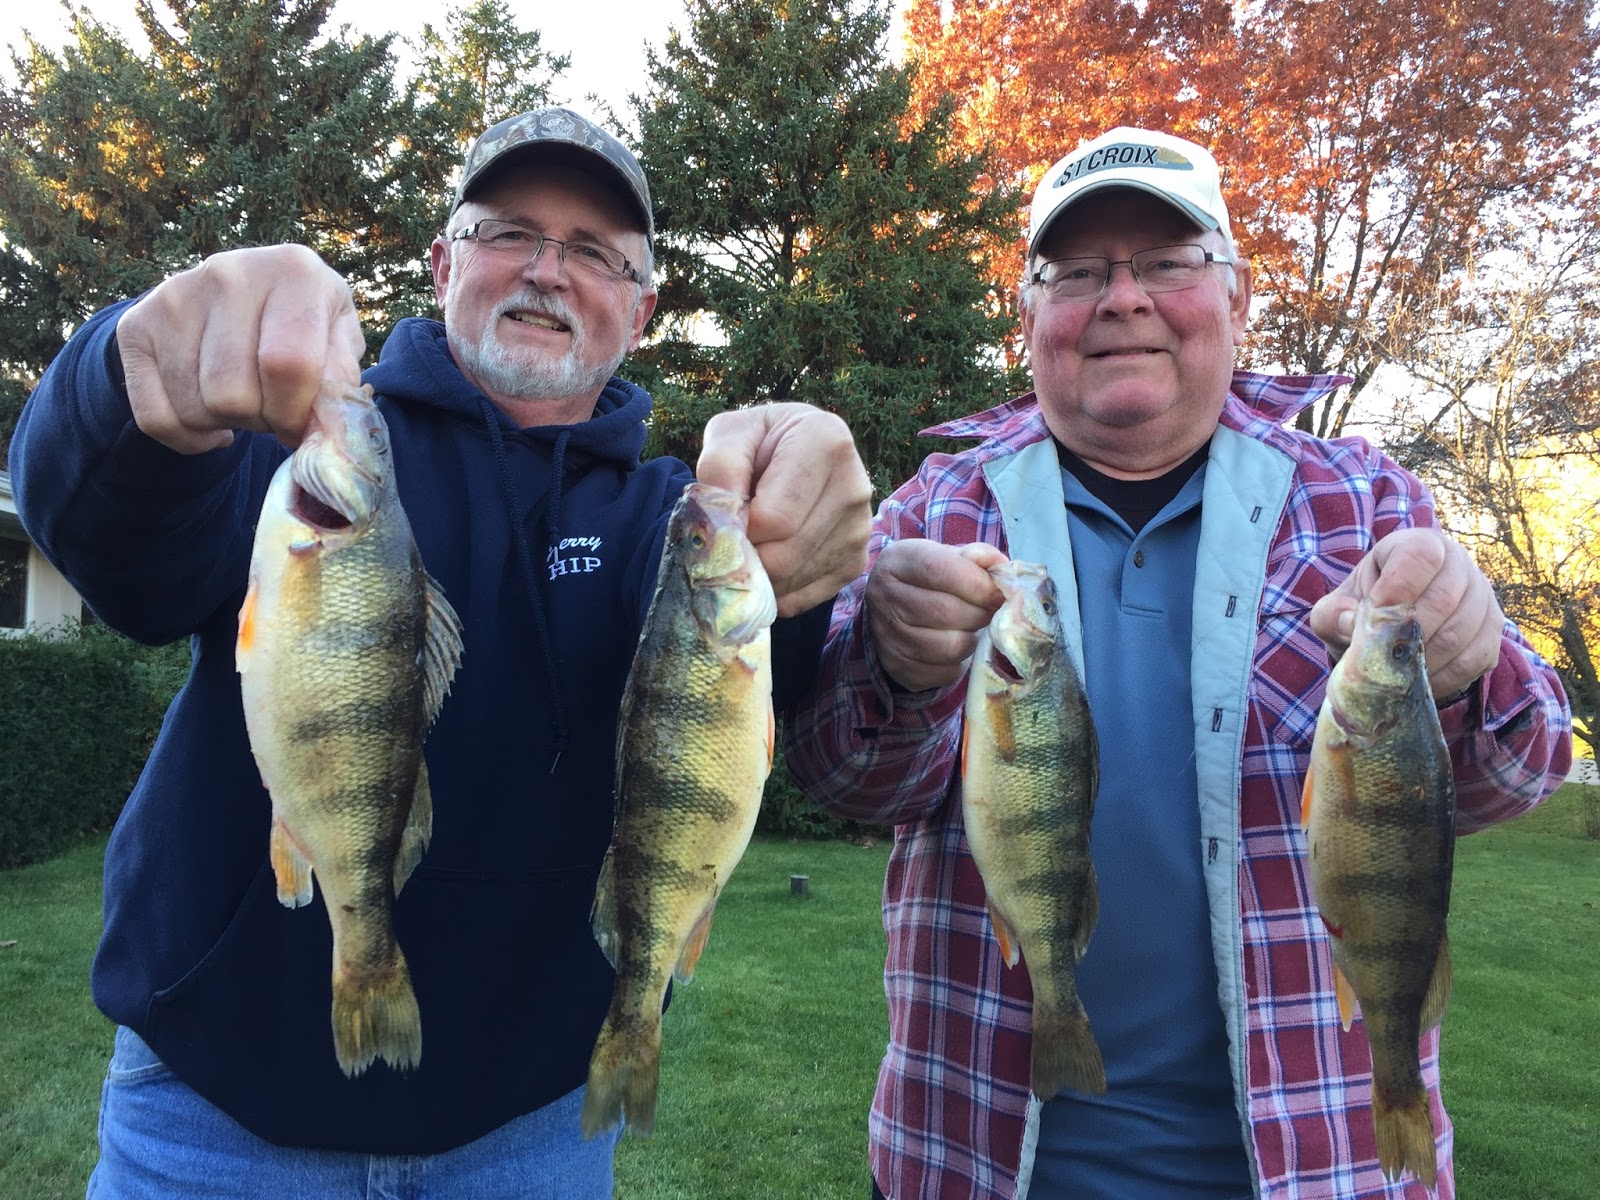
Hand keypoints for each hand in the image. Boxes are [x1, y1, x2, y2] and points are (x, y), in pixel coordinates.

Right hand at [116, 245, 365, 453]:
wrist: (248, 292)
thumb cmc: (306, 323)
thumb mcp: (339, 338)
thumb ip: (339, 379)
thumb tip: (323, 431)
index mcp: (293, 271)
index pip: (288, 365)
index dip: (297, 413)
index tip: (302, 423)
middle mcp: (228, 274)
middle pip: (232, 393)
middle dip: (261, 421)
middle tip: (273, 409)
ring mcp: (175, 296)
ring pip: (195, 408)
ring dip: (227, 425)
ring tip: (247, 402)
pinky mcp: (137, 326)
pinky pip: (155, 417)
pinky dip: (189, 438)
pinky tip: (213, 421)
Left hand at [696, 402, 871, 617]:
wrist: (793, 453)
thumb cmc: (758, 442)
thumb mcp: (730, 431)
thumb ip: (720, 465)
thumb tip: (726, 518)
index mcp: (827, 442)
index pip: (773, 519)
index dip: (738, 526)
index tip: (729, 512)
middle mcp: (855, 487)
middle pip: (783, 557)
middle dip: (747, 554)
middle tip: (735, 532)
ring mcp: (860, 529)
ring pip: (791, 580)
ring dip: (758, 573)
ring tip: (754, 539)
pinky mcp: (855, 562)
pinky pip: (803, 598)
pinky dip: (776, 588)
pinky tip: (771, 554)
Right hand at [865, 540, 1008, 692]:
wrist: (892, 610)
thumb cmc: (927, 580)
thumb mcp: (946, 557)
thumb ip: (975, 558)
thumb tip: (1002, 568)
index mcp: (896, 562)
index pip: (938, 570)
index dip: (976, 583)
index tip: (998, 592)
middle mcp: (884, 598)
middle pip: (945, 611)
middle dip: (980, 613)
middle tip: (992, 612)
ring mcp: (887, 636)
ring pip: (949, 646)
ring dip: (973, 639)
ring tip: (974, 628)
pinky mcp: (898, 667)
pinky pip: (944, 672)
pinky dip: (960, 662)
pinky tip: (957, 645)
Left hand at [1309, 527, 1502, 699]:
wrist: (1392, 629)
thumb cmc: (1361, 612)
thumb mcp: (1335, 610)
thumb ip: (1333, 615)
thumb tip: (1352, 626)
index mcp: (1416, 544)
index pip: (1420, 555)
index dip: (1398, 587)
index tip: (1375, 614)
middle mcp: (1457, 562)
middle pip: (1444, 599)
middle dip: (1408, 634)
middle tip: (1384, 653)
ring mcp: (1481, 596)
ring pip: (1461, 632)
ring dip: (1424, 659)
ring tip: (1398, 670)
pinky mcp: (1493, 632)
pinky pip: (1475, 658)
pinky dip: (1445, 676)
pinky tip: (1421, 680)